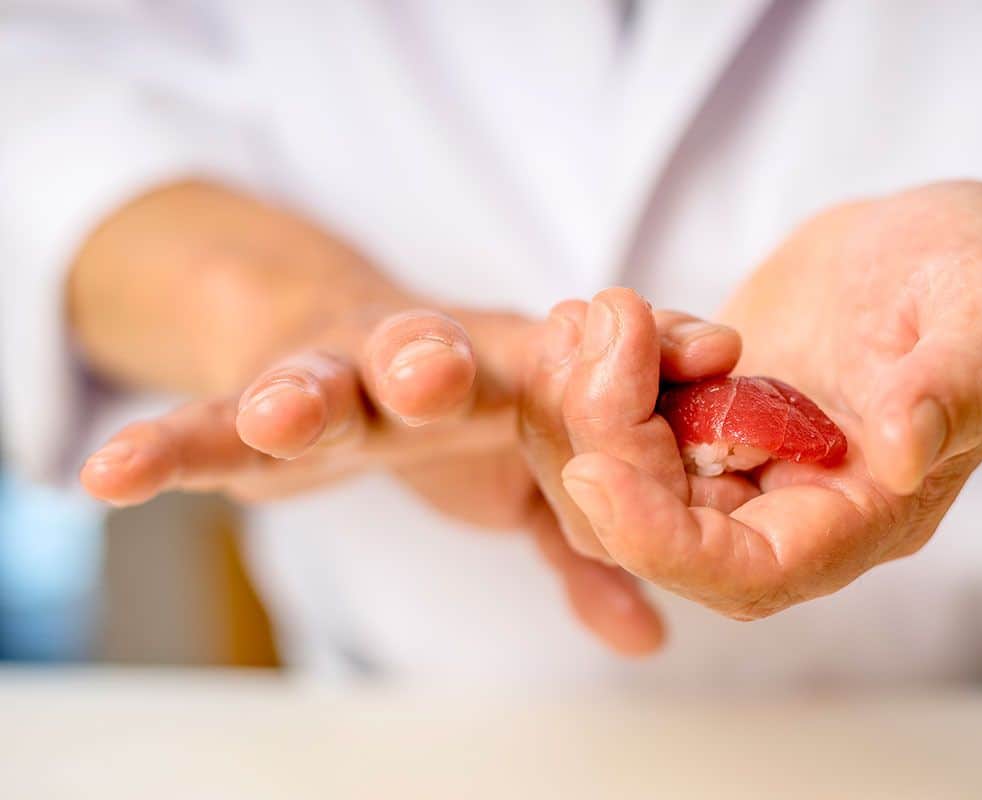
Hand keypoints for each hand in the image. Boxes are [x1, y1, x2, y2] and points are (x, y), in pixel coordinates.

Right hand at [80, 302, 671, 652]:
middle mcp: (418, 362)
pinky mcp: (250, 414)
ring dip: (296, 396)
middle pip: (423, 355)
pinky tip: (106, 478)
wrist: (360, 340)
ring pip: (311, 381)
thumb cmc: (470, 409)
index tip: (681, 357)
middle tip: (434, 373)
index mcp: (506, 368)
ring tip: (275, 418)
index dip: (602, 372)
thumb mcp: (535, 467)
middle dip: (427, 362)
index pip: (556, 364)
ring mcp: (330, 380)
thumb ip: (587, 541)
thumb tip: (646, 636)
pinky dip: (162, 450)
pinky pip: (202, 431)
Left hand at [535, 182, 981, 618]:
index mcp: (867, 510)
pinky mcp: (713, 408)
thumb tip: (905, 448)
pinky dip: (601, 372)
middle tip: (600, 328)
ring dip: (588, 403)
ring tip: (594, 312)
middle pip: (667, 525)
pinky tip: (608, 310)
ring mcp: (747, 456)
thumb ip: (958, 383)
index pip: (750, 571)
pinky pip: (632, 419)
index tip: (592, 470)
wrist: (946, 244)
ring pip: (633, 475)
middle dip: (608, 437)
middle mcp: (794, 500)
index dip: (662, 542)